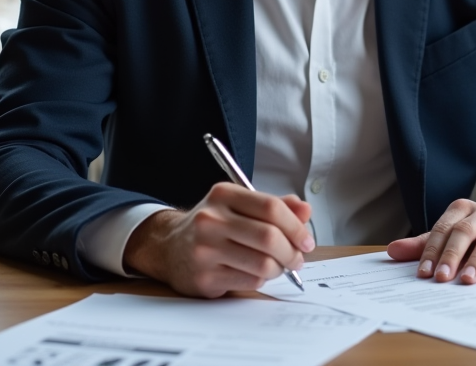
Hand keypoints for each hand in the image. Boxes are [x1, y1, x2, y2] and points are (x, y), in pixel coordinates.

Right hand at [123, 182, 313, 297]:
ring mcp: (205, 249)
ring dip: (279, 269)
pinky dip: (261, 280)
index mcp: (223, 194)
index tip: (306, 240)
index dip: (296, 226)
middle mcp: (211, 220)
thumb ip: (274, 207)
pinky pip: (250, 281)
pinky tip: (256, 274)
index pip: (271, 207)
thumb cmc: (212, 226)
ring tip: (278, 266)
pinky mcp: (205, 277)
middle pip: (269, 237)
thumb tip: (305, 210)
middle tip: (298, 259)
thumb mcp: (238, 206)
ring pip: (263, 264)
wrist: (168, 248)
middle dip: (292, 252)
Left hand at [385, 197, 475, 284]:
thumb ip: (423, 244)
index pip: (443, 228)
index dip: (432, 251)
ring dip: (475, 260)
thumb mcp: (452, 234)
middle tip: (440, 278)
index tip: (423, 273)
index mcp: (461, 209)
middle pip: (463, 232)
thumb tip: (392, 251)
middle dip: (450, 255)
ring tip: (465, 280)